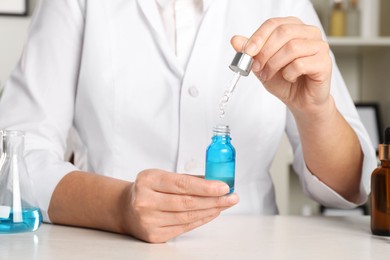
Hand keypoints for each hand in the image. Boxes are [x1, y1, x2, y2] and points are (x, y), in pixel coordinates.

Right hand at [119, 169, 238, 242]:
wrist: (126, 209)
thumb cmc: (148, 189)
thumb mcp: (162, 176)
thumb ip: (187, 179)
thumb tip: (215, 181)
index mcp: (148, 180)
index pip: (181, 184)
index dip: (205, 187)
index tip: (223, 187)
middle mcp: (145, 201)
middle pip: (186, 202)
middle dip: (213, 199)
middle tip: (231, 197)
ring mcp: (148, 220)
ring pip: (187, 216)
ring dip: (210, 210)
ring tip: (225, 204)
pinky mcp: (154, 235)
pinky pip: (184, 227)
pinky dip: (201, 220)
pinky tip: (212, 213)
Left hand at [231, 17, 331, 116]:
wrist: (299, 100)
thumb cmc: (284, 80)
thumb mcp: (261, 64)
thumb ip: (250, 52)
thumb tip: (235, 40)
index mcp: (293, 27)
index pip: (274, 24)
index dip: (258, 37)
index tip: (247, 52)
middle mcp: (308, 33)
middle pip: (283, 32)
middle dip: (265, 52)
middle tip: (257, 67)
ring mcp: (319, 46)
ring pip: (292, 47)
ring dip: (274, 64)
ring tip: (270, 75)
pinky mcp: (324, 62)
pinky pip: (300, 64)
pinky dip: (289, 73)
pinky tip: (289, 78)